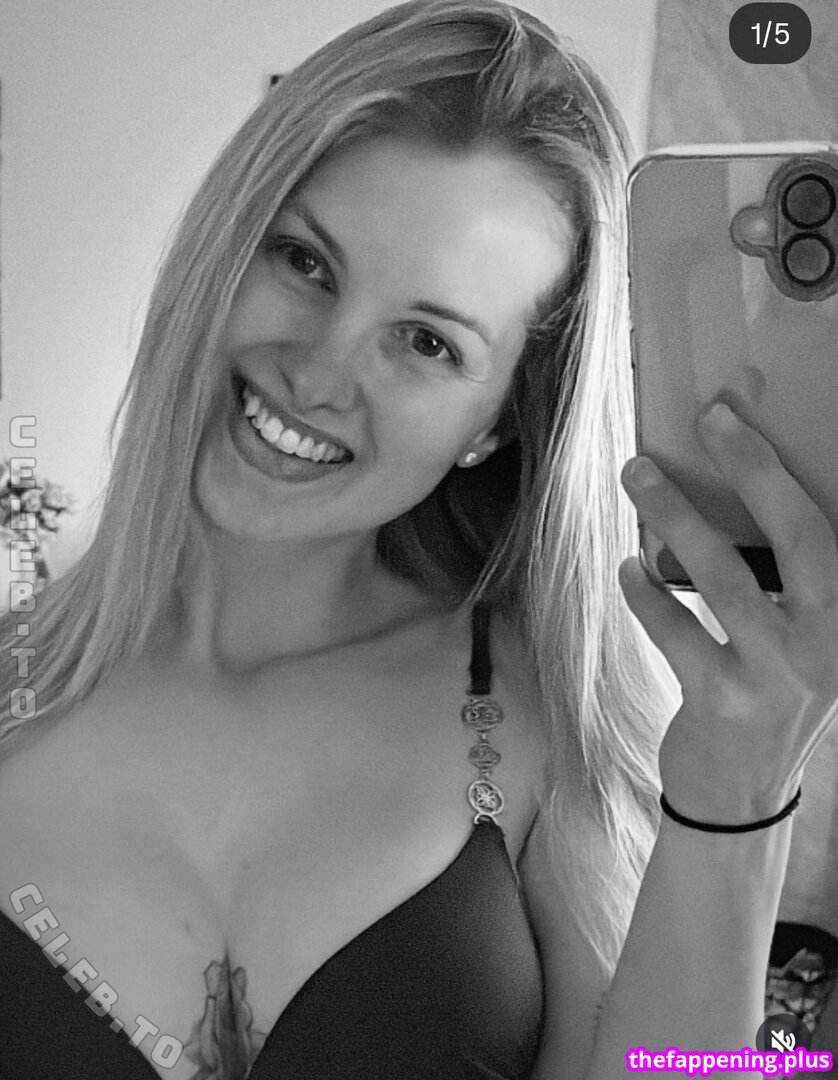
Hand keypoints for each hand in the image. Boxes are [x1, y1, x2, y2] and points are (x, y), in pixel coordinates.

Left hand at [619, 401, 837, 823]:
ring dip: (674, 518)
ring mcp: (778, 676)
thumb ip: (783, 579)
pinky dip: (646, 594)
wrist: (743, 794)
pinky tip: (628, 568)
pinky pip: (675, 631)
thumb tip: (731, 485)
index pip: (823, 528)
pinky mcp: (723, 702)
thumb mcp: (797, 637)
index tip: (731, 414)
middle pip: (794, 540)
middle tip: (706, 419)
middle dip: (750, 471)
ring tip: (636, 473)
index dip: (776, 468)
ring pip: (722, 580)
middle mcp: (828, 644)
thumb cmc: (769, 692)